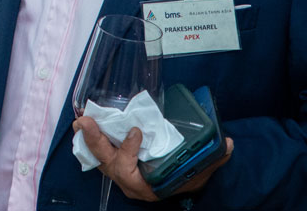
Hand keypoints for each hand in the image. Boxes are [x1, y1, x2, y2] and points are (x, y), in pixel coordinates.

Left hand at [72, 117, 233, 201]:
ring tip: (81, 120)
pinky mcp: (115, 166)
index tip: (136, 132)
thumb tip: (225, 144)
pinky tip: (84, 127)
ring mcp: (121, 175)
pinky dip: (91, 142)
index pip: (131, 171)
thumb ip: (212, 158)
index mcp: (147, 185)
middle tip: (86, 122)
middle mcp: (130, 183)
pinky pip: (99, 156)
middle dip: (96, 143)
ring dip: (89, 140)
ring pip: (100, 160)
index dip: (129, 151)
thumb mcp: (200, 171)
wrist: (181, 186)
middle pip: (108, 164)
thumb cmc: (188, 177)